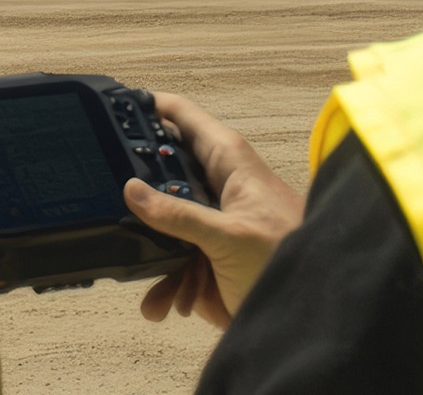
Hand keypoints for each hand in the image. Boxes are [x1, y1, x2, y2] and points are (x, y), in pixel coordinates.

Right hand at [124, 92, 303, 329]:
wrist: (315, 318)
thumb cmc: (291, 261)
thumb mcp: (228, 238)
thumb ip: (178, 215)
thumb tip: (132, 191)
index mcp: (228, 162)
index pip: (183, 116)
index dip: (151, 105)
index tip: (112, 103)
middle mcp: (218, 186)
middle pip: (163, 171)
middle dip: (139, 193)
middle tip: (108, 201)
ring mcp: (213, 223)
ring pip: (164, 225)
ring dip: (155, 258)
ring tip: (154, 284)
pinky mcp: (211, 258)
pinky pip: (175, 264)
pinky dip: (168, 285)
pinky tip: (167, 304)